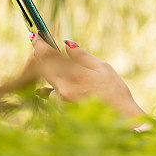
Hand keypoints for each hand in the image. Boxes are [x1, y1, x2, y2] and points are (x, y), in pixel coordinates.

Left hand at [29, 32, 145, 120]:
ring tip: (56, 70)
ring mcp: (62, 103)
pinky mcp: (62, 112)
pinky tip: (50, 89)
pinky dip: (52, 90)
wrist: (121, 120)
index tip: (33, 35)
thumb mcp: (103, 68)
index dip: (40, 44)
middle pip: (43, 68)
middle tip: (38, 46)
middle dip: (40, 57)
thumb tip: (66, 43)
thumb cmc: (115, 92)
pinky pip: (52, 97)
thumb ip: (82, 56)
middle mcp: (65, 90)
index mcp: (76, 75)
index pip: (51, 56)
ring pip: (48, 83)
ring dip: (51, 75)